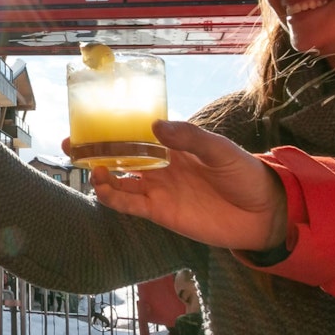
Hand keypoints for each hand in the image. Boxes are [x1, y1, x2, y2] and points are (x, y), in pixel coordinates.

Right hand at [89, 120, 288, 251]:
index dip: (114, 126)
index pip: (137, 131)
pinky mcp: (161, 213)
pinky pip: (131, 205)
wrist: (262, 213)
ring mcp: (158, 189)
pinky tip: (103, 190)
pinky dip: (114, 198)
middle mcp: (160, 165)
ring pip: (120, 181)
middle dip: (96, 151)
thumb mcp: (221, 150)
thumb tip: (156, 127)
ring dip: (102, 175)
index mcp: (174, 144)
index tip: (91, 120)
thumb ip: (190, 138)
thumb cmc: (244, 174)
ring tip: (91, 169)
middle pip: (120, 156)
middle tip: (72, 145)